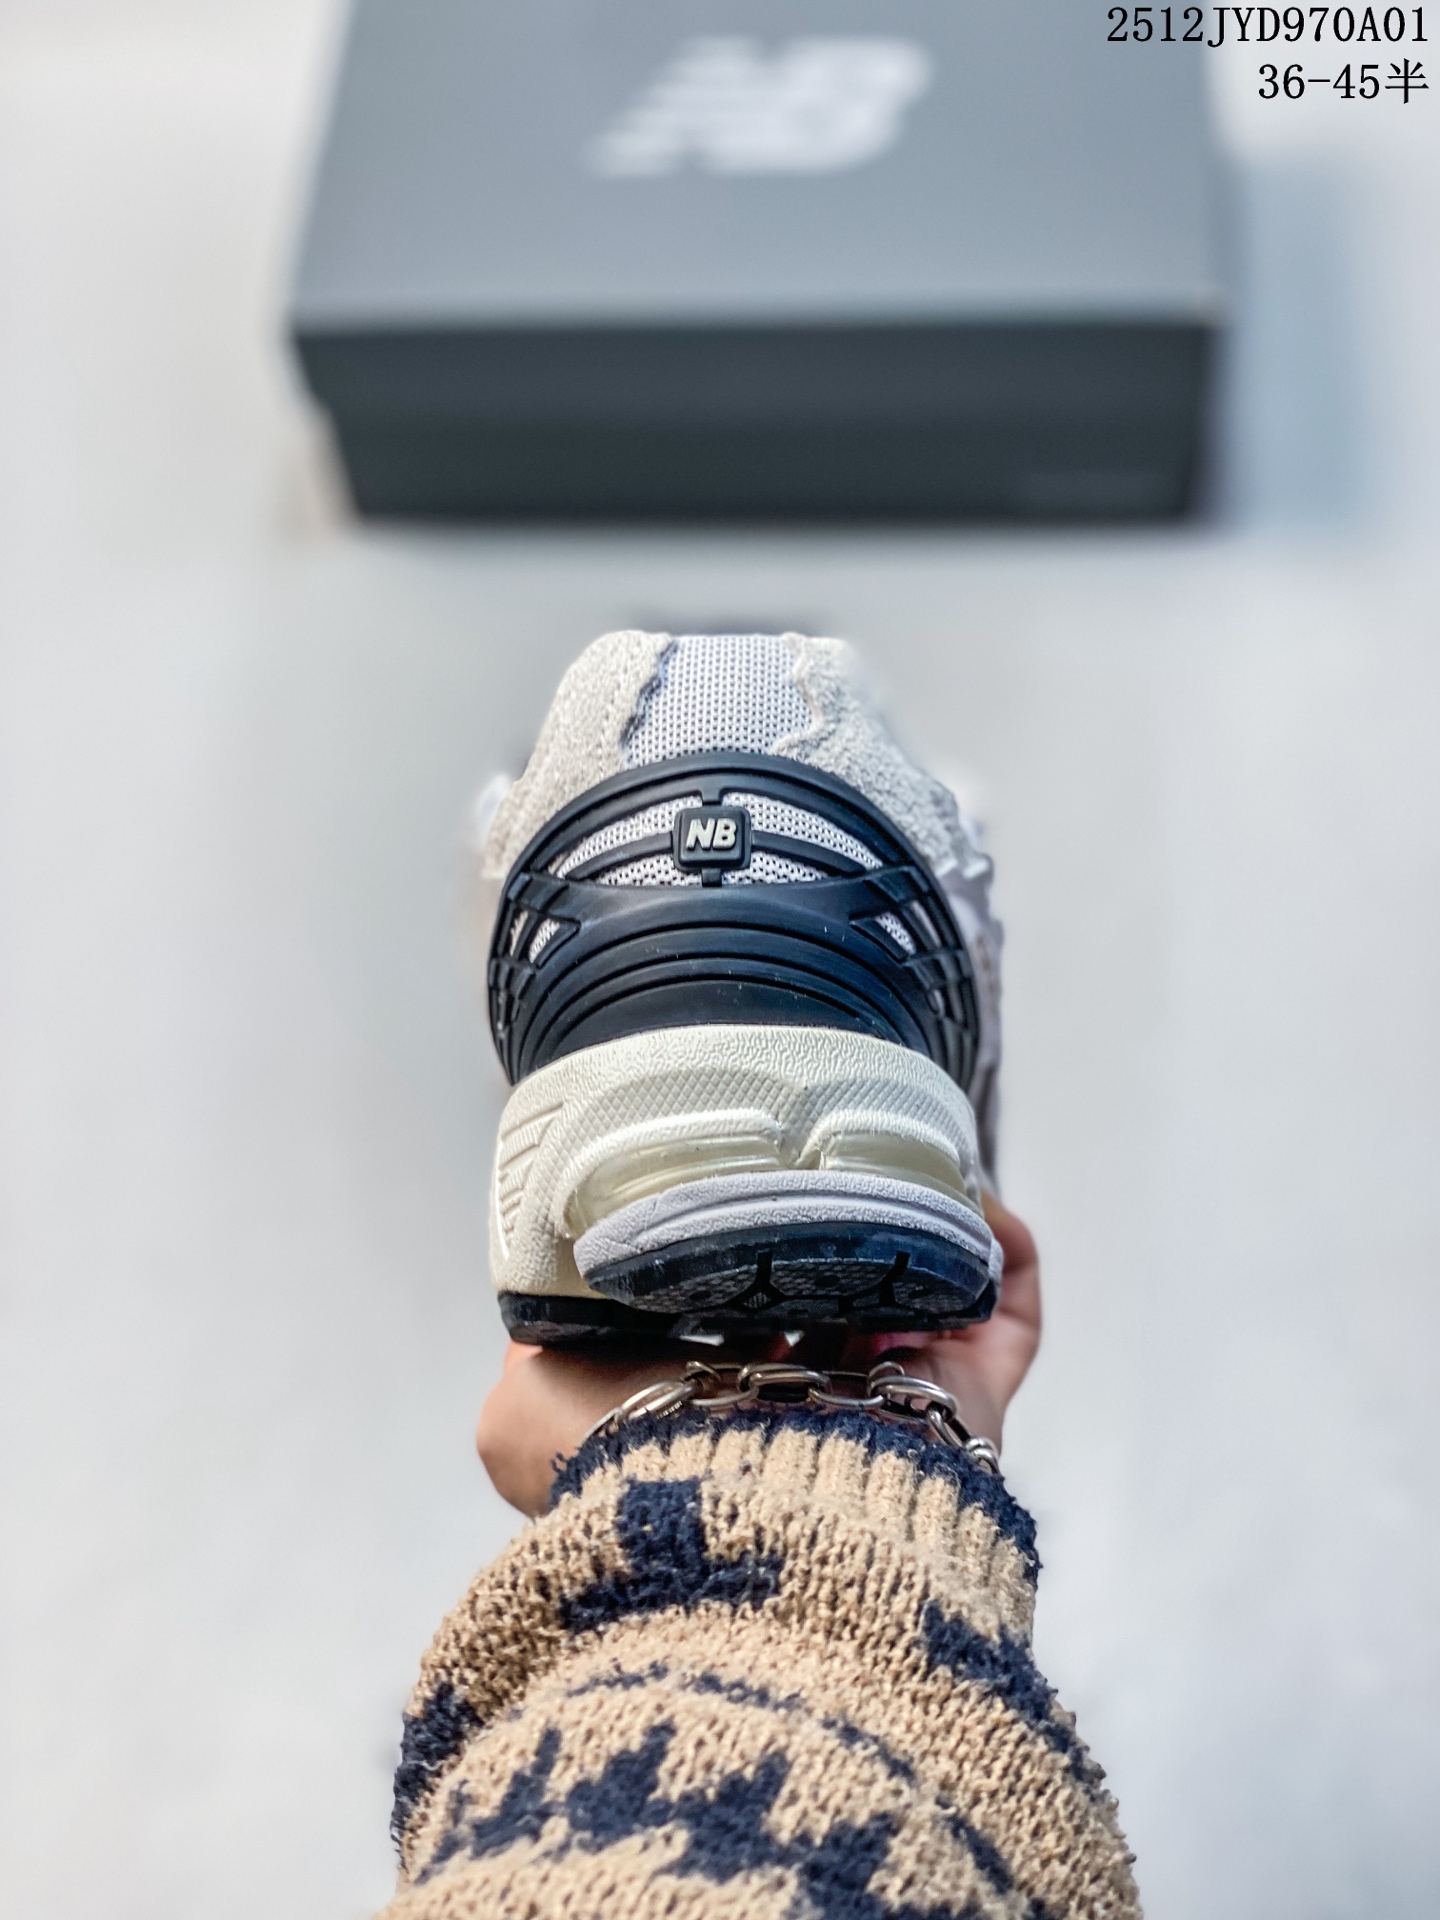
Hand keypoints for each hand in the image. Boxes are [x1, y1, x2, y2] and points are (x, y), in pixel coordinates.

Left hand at [477, 1195, 1040, 1517]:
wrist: (737, 1517)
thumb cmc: (628, 1464)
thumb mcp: (525, 1408)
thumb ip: (533, 1345)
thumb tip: (540, 1301)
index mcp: (716, 1414)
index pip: (738, 1326)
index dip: (739, 1258)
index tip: (733, 1192)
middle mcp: (811, 1415)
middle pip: (842, 1307)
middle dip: (838, 1240)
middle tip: (829, 1166)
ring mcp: (898, 1412)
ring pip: (926, 1304)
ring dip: (916, 1232)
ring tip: (902, 1160)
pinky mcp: (972, 1405)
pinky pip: (1007, 1314)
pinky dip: (998, 1249)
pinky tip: (968, 1195)